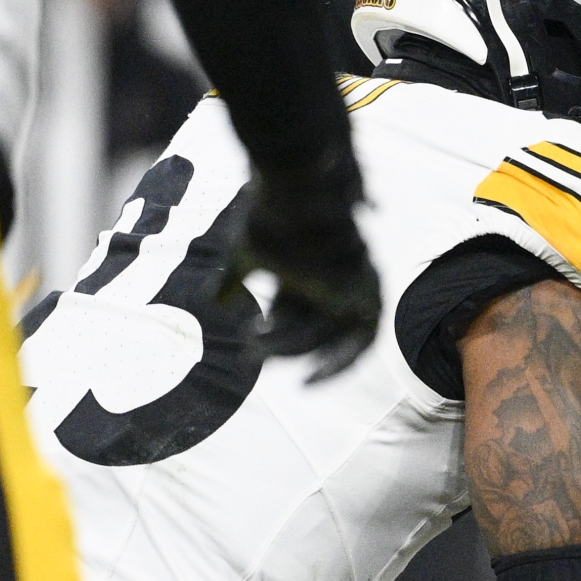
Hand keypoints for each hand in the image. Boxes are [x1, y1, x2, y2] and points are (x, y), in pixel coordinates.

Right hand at [225, 153, 378, 379]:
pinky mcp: (367, 297)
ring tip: (255, 349)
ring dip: (289, 348)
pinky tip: (310, 379)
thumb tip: (213, 304)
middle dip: (280, 345)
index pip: (294, 311)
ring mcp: (353, 286)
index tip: (249, 347)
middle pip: (311, 325)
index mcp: (307, 265)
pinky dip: (337, 363)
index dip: (274, 332)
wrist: (302, 200)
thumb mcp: (247, 254)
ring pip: (326, 334)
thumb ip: (233, 280)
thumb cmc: (272, 219)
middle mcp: (332, 278)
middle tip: (249, 354)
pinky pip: (360, 344)